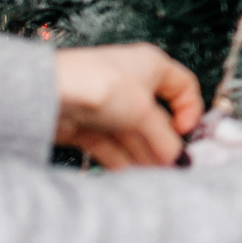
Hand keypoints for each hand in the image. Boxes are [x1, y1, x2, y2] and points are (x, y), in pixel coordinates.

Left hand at [52, 43, 203, 167]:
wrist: (51, 94)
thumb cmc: (99, 84)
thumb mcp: (143, 112)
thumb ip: (164, 137)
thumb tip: (177, 157)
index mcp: (151, 66)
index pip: (182, 86)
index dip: (189, 110)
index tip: (185, 133)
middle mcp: (130, 83)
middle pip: (156, 117)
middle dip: (163, 142)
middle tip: (172, 166)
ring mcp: (108, 106)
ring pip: (133, 135)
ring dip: (144, 155)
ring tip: (154, 176)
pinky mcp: (87, 125)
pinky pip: (111, 146)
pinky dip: (121, 160)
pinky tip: (131, 174)